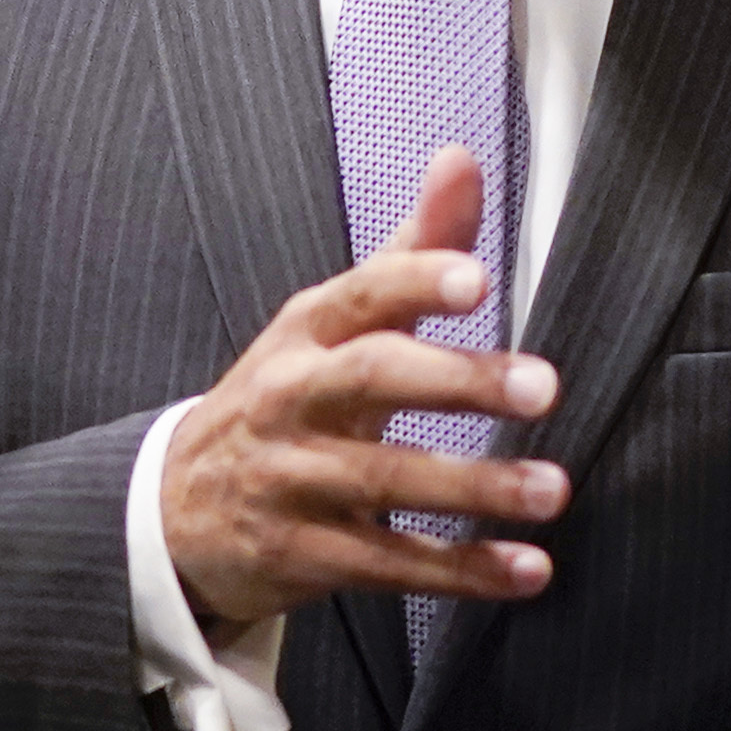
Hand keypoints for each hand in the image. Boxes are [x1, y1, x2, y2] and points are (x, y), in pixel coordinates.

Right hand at [160, 149, 566, 628]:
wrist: (178, 506)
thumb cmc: (284, 397)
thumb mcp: (331, 321)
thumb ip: (409, 250)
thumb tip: (459, 160)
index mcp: (306, 332)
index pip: (362, 295)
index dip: (417, 283)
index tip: (477, 280)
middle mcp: (294, 399)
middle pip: (374, 380)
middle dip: (460, 382)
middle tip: (541, 387)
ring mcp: (295, 479)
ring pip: (388, 481)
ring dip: (477, 487)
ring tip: (552, 489)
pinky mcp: (307, 553)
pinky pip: (391, 562)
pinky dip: (461, 570)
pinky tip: (525, 569)